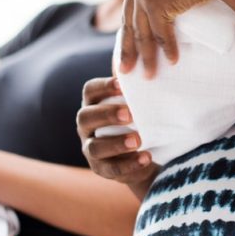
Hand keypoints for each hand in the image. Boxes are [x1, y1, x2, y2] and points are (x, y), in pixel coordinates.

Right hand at [77, 77, 157, 198]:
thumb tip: (149, 66)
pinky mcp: (100, 168)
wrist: (145, 154)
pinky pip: (111, 169)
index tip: (121, 85)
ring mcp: (90, 149)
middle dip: (107, 114)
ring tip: (138, 140)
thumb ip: (138, 90)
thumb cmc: (139, 120)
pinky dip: (129, 164)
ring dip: (116, 143)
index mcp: (94, 105)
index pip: (89, 91)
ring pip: (95, 147)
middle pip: (85, 117)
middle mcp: (86, 126)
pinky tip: (146, 158)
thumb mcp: (138, 105)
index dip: (103, 87)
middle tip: (130, 114)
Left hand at [120, 0, 219, 77]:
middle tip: (126, 70)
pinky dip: (167, 50)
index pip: (131, 4)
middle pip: (129, 22)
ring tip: (149, 76)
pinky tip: (173, 62)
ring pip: (142, 33)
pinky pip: (160, 33)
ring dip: (147, 57)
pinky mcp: (156, 3)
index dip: (130, 27)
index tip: (129, 44)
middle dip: (127, 49)